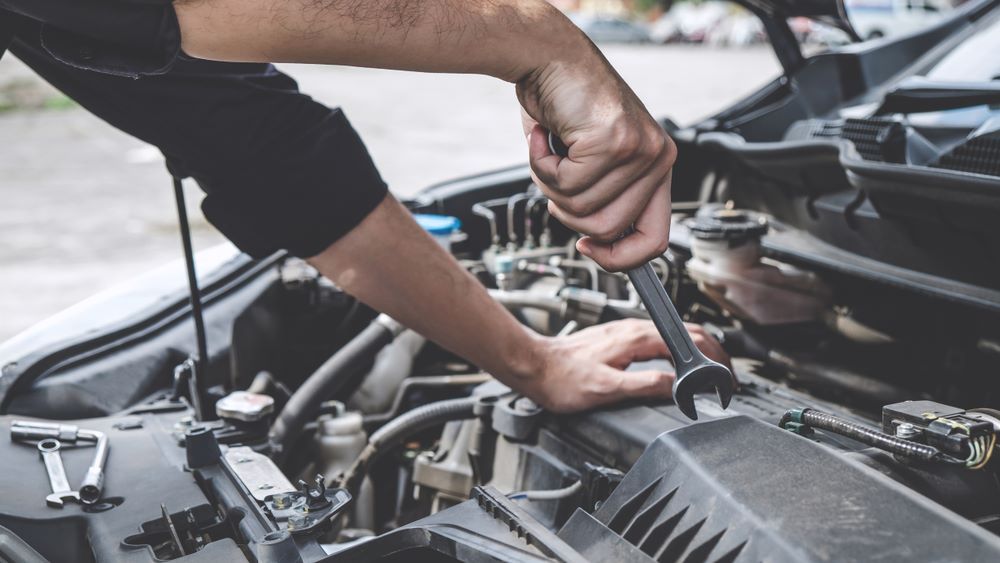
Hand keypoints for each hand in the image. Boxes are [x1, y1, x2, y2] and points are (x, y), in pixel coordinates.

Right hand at [516, 44, 675, 271]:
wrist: (547, 56)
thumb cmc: (562, 104)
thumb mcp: (591, 161)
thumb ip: (603, 197)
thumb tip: (599, 242)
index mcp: (657, 165)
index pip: (656, 239)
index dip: (619, 257)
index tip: (588, 247)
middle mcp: (657, 157)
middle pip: (610, 229)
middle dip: (568, 213)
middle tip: (554, 178)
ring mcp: (639, 150)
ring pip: (583, 209)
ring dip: (550, 185)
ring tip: (548, 150)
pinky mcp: (613, 141)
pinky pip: (566, 184)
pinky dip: (541, 165)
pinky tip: (543, 136)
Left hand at [520, 319, 730, 413]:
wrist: (534, 366)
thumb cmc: (562, 379)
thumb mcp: (606, 389)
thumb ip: (644, 384)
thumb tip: (677, 385)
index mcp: (637, 339)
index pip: (690, 341)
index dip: (715, 359)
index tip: (725, 378)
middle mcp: (634, 329)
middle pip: (688, 333)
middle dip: (715, 353)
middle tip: (727, 377)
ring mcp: (627, 332)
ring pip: (676, 334)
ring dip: (700, 351)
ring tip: (712, 372)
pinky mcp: (620, 338)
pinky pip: (661, 339)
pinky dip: (681, 350)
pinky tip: (680, 363)